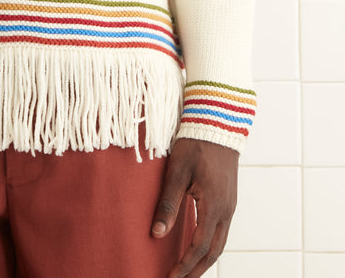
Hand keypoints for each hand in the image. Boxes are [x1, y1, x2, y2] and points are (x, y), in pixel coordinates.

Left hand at [151, 137, 238, 276]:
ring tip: (188, 270)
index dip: (185, 265)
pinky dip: (210, 244)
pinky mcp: (228, 199)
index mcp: (214, 206)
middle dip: (197, 269)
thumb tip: (156, 233)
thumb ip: (168, 204)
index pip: (199, 247)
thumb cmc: (195, 144)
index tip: (170, 277)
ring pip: (220, 242)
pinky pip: (222, 230)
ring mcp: (230, 205)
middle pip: (213, 251)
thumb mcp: (177, 172)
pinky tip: (198, 245)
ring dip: (205, 259)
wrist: (218, 123)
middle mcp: (226, 210)